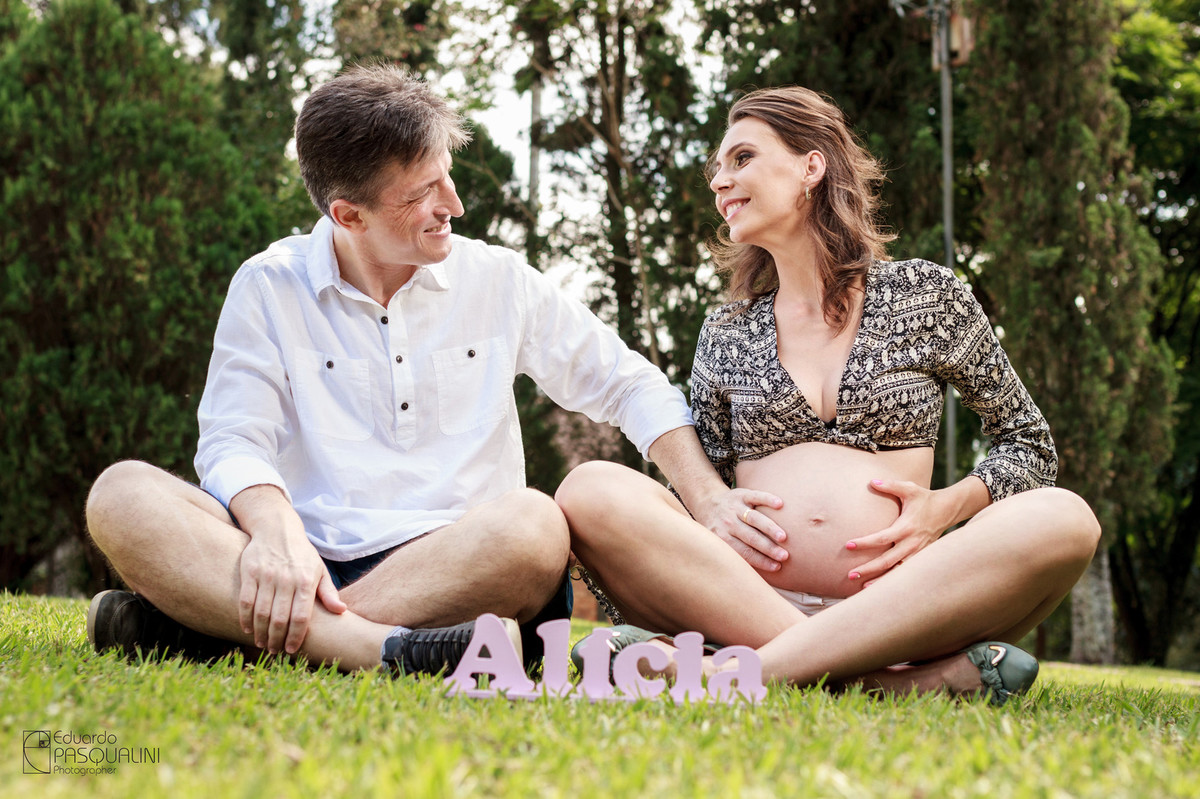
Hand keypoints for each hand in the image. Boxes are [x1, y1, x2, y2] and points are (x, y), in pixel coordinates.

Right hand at [238, 531, 345, 654]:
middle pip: (280, 618)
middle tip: (275, 651)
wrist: (277, 528)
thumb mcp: (319, 569)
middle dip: (276, 639)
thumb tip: (341, 611)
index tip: (291, 649)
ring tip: (262, 644)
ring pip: (261, 612)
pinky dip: (245, 618)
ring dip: (261, 632)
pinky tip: (248, 629)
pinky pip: (245, 600)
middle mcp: (286, 579)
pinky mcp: (249, 572)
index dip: (296, 636)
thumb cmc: (301, 554)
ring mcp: (267, 576)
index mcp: (306, 581)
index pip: (301, 616)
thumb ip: (329, 592)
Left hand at [694, 488, 788, 571]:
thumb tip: (751, 579)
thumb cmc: (719, 529)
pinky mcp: (740, 493)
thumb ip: (733, 554)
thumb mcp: (718, 542)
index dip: (760, 560)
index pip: (744, 552)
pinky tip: (780, 504)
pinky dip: (767, 499)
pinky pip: (755, 495)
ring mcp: (733, 507)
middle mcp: (727, 522)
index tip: (776, 567)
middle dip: (767, 547)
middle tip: (784, 555)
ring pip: (753, 518)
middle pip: (750, 536)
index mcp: (722, 537)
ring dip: (769, 527)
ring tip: (783, 537)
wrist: (708, 503)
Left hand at [843, 479, 949, 585]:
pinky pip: (904, 572)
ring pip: (897, 571)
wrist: (947, 510)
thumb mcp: (909, 488)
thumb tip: (872, 481)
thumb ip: (891, 485)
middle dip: (869, 569)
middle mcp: (912, 543)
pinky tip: (878, 587)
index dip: (865, 543)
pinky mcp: (919, 558)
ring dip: (880, 580)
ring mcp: (917, 553)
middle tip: (850, 574)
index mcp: (907, 527)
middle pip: (887, 560)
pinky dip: (892, 580)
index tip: (848, 544)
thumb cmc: (925, 498)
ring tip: (861, 588)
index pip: (882, 538)